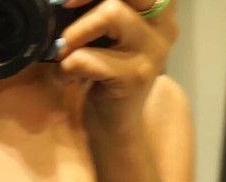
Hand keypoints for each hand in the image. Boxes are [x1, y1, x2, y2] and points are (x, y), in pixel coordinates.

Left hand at [56, 0, 178, 136]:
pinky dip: (66, 67)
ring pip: (111, 13)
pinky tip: (65, 78)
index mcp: (158, 9)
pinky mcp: (135, 77)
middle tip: (63, 6)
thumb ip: (98, 10)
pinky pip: (88, 57)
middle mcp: (163, 25)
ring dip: (74, 32)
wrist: (115, 126)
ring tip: (63, 52)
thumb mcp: (106, 35)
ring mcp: (152, 51)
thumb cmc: (104, 74)